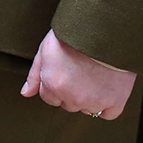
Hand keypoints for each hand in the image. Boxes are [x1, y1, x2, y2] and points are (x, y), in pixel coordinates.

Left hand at [21, 29, 136, 119]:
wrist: (105, 29)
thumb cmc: (73, 36)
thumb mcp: (46, 49)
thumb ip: (35, 75)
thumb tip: (26, 93)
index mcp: (54, 85)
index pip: (49, 98)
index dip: (55, 83)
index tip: (64, 71)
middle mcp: (73, 97)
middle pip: (68, 104)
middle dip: (71, 91)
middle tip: (79, 71)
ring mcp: (95, 101)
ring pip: (87, 109)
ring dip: (89, 98)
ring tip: (93, 76)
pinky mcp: (116, 102)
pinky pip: (108, 114)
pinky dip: (107, 104)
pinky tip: (106, 88)